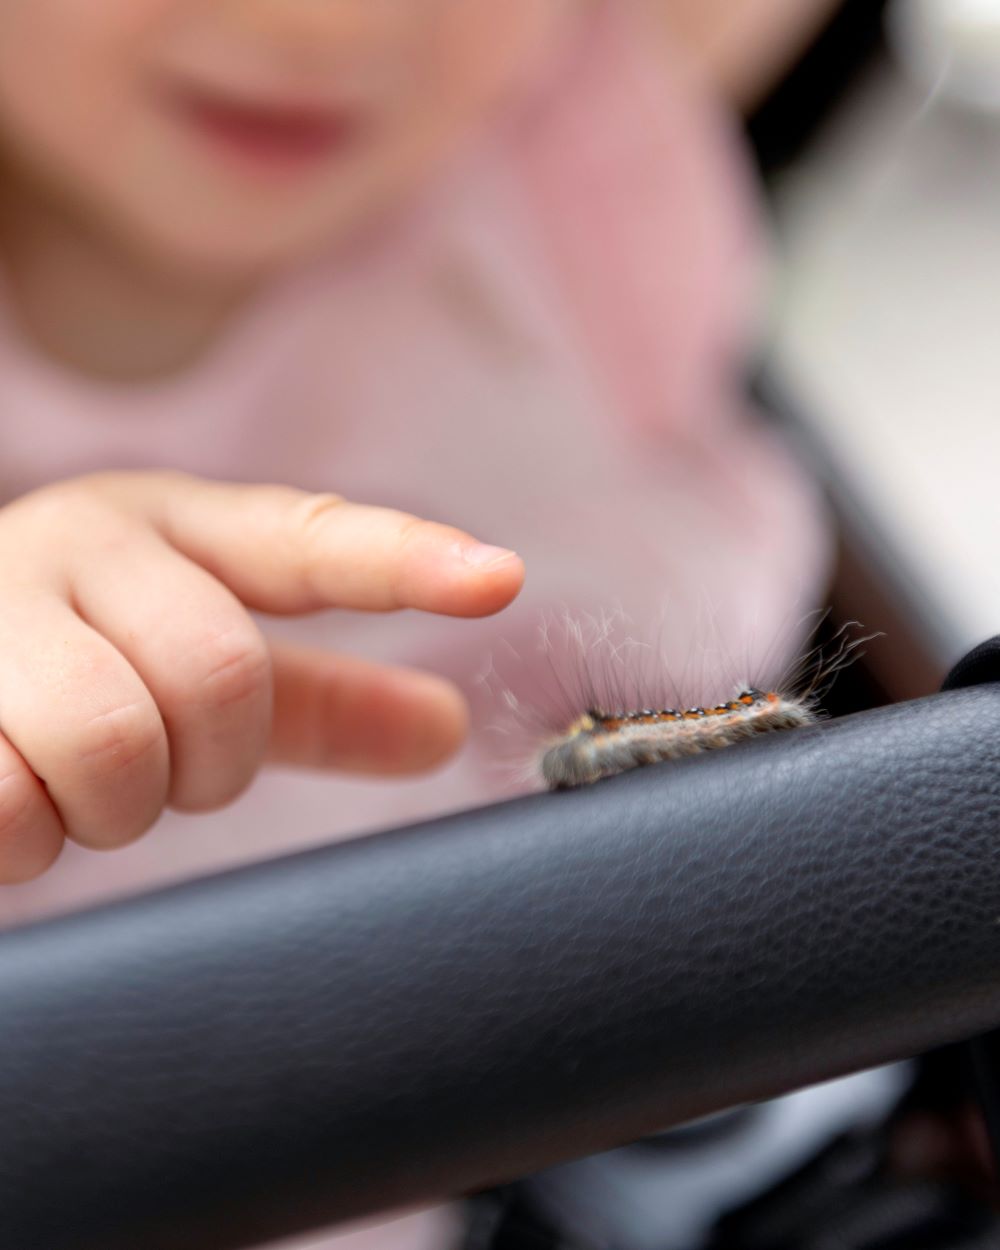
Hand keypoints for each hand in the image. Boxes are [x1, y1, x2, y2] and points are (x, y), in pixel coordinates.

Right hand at [0, 471, 523, 882]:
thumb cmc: (73, 659)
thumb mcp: (191, 660)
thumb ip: (318, 697)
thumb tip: (450, 729)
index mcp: (171, 526)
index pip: (307, 541)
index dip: (405, 561)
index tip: (497, 579)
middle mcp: (81, 541)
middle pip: (219, 673)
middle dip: (209, 763)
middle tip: (165, 768)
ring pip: (113, 741)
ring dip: (113, 806)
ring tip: (75, 783)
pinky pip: (8, 803)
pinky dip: (25, 834)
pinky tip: (6, 796)